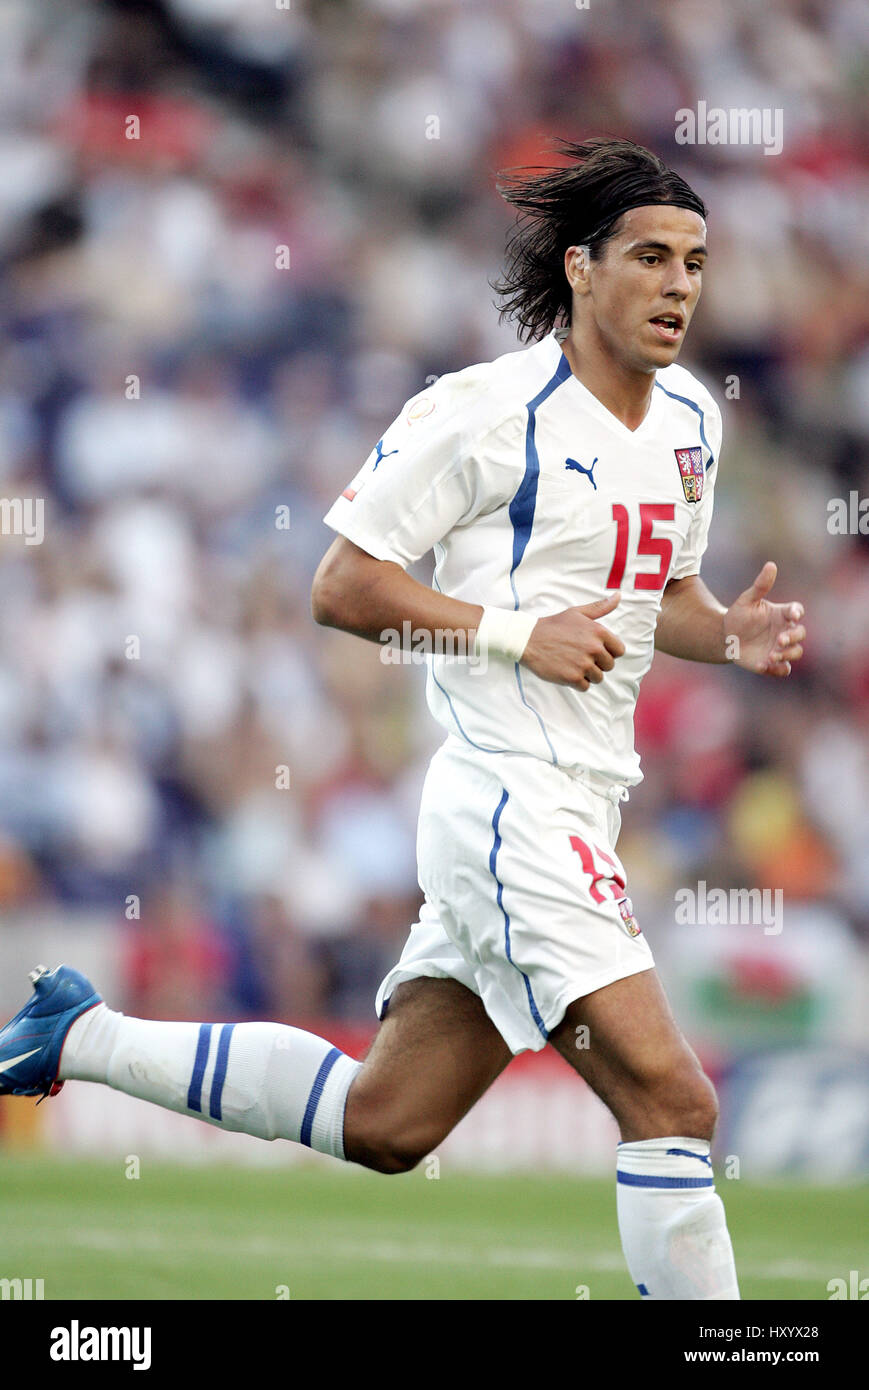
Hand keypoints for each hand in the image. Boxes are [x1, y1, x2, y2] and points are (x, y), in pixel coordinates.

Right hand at [521, 594, 625, 690]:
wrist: (528, 640)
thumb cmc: (553, 626)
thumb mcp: (577, 612)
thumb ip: (600, 607)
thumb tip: (619, 596)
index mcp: (599, 632)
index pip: (619, 650)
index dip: (608, 652)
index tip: (595, 650)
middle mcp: (594, 648)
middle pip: (609, 666)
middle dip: (597, 664)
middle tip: (580, 656)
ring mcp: (584, 664)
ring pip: (598, 678)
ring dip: (587, 674)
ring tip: (572, 663)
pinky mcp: (573, 678)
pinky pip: (585, 686)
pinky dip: (577, 682)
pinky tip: (566, 671)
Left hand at [724, 562, 805, 676]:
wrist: (726, 637)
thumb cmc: (739, 616)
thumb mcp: (747, 600)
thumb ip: (760, 585)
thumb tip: (771, 565)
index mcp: (781, 614)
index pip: (796, 611)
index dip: (797, 612)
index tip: (792, 615)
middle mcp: (785, 631)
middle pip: (800, 634)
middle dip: (793, 638)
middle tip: (779, 640)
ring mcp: (781, 648)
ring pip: (796, 652)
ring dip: (787, 654)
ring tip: (771, 655)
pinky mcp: (773, 663)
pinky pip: (783, 669)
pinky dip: (777, 669)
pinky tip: (763, 665)